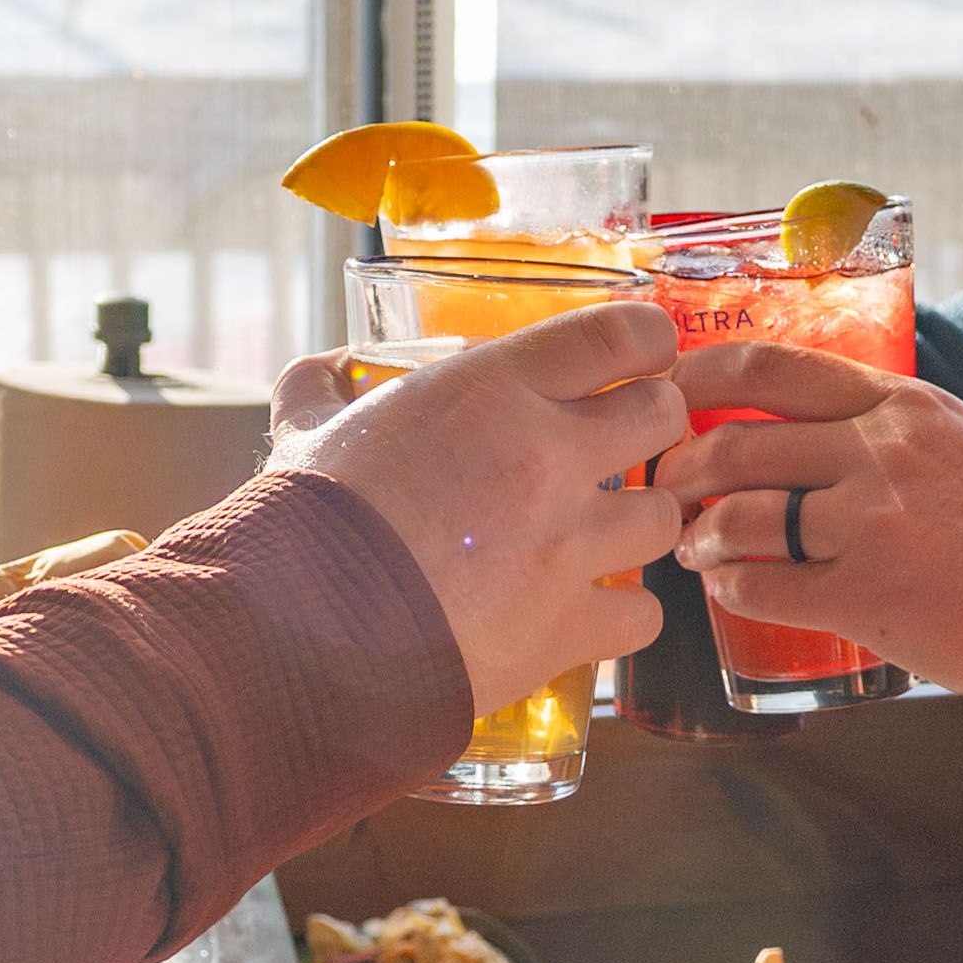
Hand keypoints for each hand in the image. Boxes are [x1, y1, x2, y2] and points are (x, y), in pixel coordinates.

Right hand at [277, 300, 688, 717]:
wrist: (298, 629)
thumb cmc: (303, 523)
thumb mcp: (305, 431)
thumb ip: (321, 391)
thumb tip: (322, 371)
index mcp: (494, 389)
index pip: (621, 334)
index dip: (646, 341)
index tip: (642, 357)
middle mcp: (548, 456)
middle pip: (662, 415)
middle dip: (647, 428)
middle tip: (616, 448)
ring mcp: (567, 545)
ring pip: (664, 516)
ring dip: (636, 524)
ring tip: (597, 536)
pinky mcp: (567, 627)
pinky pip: (645, 615)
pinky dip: (623, 616)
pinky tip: (588, 613)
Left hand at [660, 343, 962, 740]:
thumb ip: (889, 432)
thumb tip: (805, 436)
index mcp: (905, 404)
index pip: (774, 369)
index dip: (699, 377)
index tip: (666, 392)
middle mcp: (884, 450)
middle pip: (738, 442)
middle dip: (680, 465)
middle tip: (665, 484)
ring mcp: (873, 524)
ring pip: (739, 516)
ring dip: (697, 533)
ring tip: (692, 546)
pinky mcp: (869, 598)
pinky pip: (761, 589)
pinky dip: (729, 592)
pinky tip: (729, 594)